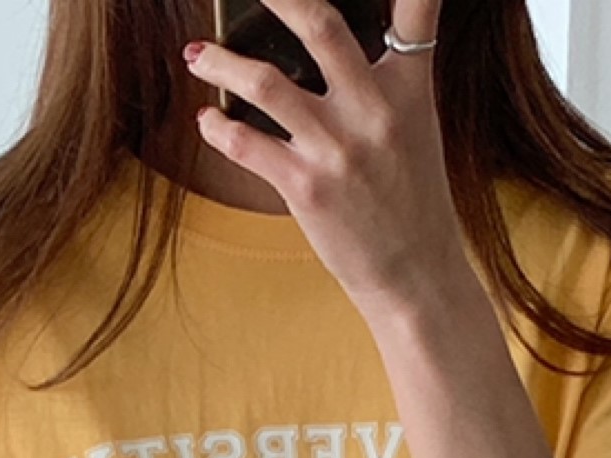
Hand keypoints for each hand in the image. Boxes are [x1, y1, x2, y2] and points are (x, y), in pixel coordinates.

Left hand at [182, 0, 472, 319]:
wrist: (415, 278)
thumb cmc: (409, 202)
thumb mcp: (414, 126)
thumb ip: (383, 77)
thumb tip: (332, 39)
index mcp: (407, 86)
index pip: (414, 8)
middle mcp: (374, 110)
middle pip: (318, 22)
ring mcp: (339, 150)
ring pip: (265, 82)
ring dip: (220, 63)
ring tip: (195, 54)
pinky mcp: (307, 189)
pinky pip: (247, 144)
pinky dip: (218, 128)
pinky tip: (207, 119)